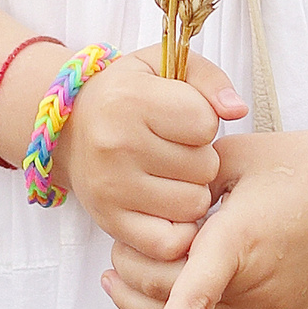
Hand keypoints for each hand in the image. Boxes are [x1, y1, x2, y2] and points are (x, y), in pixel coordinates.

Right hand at [33, 47, 245, 268]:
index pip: (206, 123)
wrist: (70, 126)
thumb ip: (209, 79)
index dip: (204, 121)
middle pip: (204, 167)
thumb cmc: (126, 93)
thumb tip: (238, 110)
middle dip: (200, 157)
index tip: (182, 118)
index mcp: (130, 99)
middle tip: (174, 148)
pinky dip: (177, 229)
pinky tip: (167, 206)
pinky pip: (169, 243)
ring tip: (170, 174)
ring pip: (194, 205)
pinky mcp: (110, 223)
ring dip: (191, 191)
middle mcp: (116, 145)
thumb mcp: (163, 65)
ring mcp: (111, 188)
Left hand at [106, 127, 307, 308]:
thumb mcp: (232, 154)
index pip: (193, 297)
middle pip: (174, 304)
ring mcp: (269, 306)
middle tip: (116, 251)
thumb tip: (152, 199)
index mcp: (238, 239)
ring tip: (124, 280)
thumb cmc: (297, 162)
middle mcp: (253, 282)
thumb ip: (187, 178)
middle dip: (131, 280)